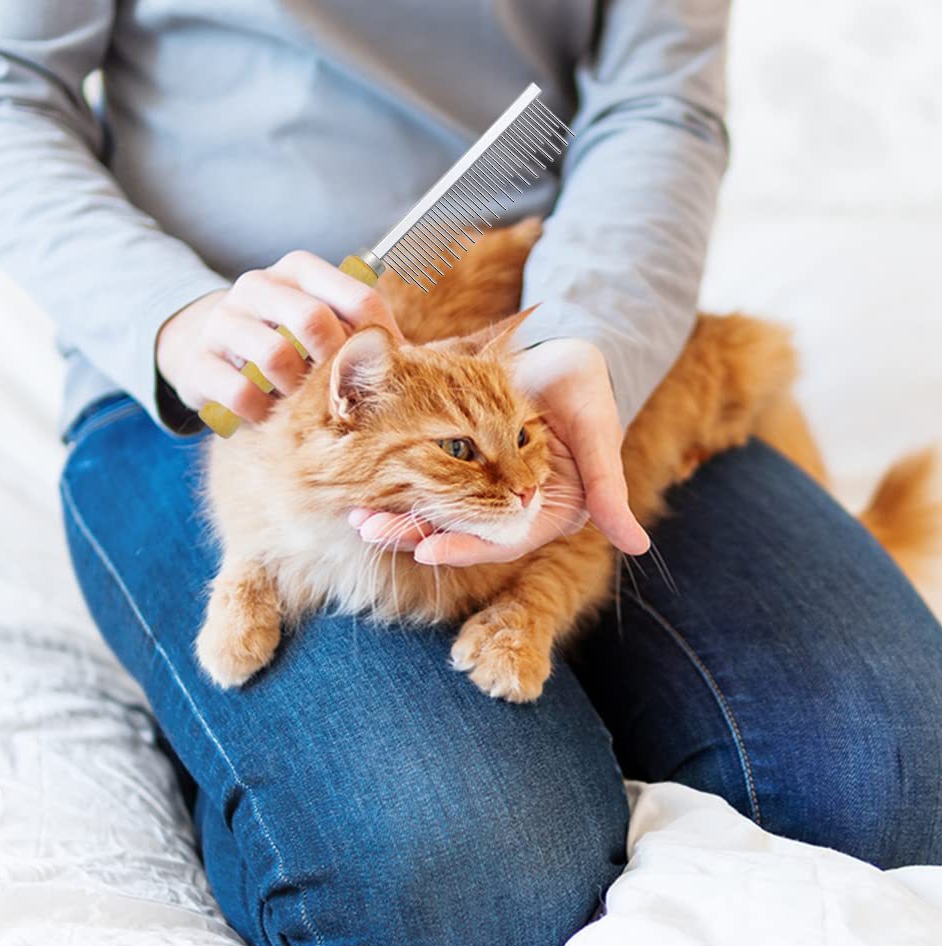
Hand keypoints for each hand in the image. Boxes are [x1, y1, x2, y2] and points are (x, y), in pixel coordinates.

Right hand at [156, 251, 401, 421]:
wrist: (207, 348)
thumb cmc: (286, 342)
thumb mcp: (325, 326)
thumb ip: (364, 336)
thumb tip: (418, 365)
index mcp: (301, 269)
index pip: (358, 299)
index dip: (379, 344)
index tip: (383, 372)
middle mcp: (259, 284)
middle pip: (314, 321)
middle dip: (334, 365)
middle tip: (339, 394)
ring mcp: (224, 320)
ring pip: (274, 356)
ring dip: (297, 393)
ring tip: (301, 406)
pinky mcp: (198, 360)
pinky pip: (240, 393)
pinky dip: (262, 414)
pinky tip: (268, 417)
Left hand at [349, 339, 649, 564]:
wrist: (561, 345)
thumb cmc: (583, 387)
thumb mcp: (597, 433)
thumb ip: (609, 489)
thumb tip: (638, 546)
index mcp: (547, 509)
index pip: (501, 539)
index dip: (465, 546)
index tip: (426, 551)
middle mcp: (511, 505)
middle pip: (459, 531)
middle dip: (414, 533)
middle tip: (370, 529)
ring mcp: (484, 484)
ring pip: (436, 509)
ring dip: (398, 512)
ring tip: (357, 514)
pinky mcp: (461, 460)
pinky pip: (425, 477)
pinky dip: (398, 481)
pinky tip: (365, 483)